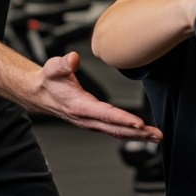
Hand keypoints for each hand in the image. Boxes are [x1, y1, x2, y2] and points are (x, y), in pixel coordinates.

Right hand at [28, 52, 163, 140]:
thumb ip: (63, 64)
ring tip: (155, 136)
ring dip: (137, 135)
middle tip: (156, 134)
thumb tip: (72, 59)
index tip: (138, 123)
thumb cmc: (48, 81)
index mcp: (79, 106)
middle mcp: (86, 118)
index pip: (104, 114)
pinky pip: (114, 130)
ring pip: (116, 132)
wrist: (39, 94)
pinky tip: (141, 133)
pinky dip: (129, 133)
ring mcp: (91, 122)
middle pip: (115, 128)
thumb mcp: (52, 68)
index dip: (122, 119)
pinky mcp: (94, 122)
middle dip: (137, 133)